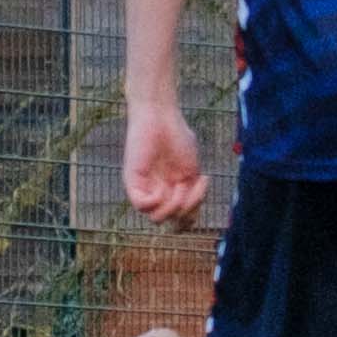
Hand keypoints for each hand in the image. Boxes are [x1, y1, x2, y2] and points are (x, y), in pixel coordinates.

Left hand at [126, 92, 208, 226]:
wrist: (161, 116)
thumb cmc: (177, 136)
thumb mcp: (192, 169)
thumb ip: (193, 195)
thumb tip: (190, 219)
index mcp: (174, 191)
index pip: (182, 218)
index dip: (194, 211)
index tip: (203, 181)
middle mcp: (160, 193)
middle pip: (173, 220)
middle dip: (188, 207)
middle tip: (193, 181)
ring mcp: (146, 188)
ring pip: (157, 218)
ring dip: (174, 206)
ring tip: (181, 184)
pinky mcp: (133, 182)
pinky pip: (142, 206)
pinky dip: (155, 202)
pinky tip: (163, 188)